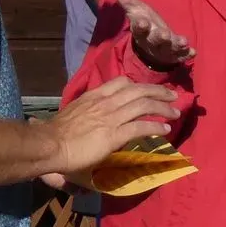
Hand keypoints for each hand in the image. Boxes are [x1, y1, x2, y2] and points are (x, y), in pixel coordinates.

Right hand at [41, 76, 180, 184]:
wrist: (50, 144)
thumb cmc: (57, 133)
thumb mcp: (74, 113)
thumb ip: (87, 112)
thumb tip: (92, 119)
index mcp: (95, 96)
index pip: (121, 82)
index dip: (138, 84)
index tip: (148, 89)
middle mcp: (106, 102)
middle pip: (138, 91)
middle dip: (158, 92)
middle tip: (172, 96)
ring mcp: (111, 117)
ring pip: (143, 106)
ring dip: (162, 108)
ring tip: (175, 112)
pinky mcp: (114, 134)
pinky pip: (140, 127)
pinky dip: (156, 126)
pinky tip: (166, 129)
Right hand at [110, 0, 192, 65]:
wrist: (151, 48)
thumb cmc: (145, 24)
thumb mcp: (136, 11)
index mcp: (141, 31)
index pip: (139, 28)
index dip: (140, 26)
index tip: (142, 22)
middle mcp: (152, 41)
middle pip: (155, 39)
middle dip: (160, 37)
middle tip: (164, 34)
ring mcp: (164, 49)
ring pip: (169, 48)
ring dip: (176, 45)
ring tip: (184, 42)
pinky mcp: (176, 54)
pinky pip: (182, 55)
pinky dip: (187, 54)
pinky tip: (193, 52)